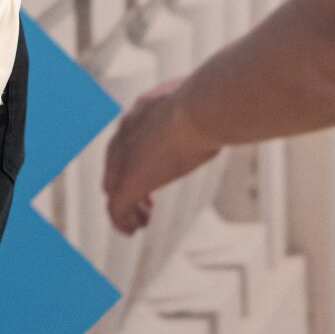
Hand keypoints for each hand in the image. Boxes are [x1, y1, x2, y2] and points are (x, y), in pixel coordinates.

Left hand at [103, 83, 220, 232]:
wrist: (196, 111)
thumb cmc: (207, 105)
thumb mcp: (199, 102)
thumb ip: (200, 111)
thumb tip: (222, 114)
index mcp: (139, 113)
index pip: (126, 141)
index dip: (135, 160)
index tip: (152, 173)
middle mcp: (124, 135)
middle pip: (114, 166)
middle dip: (128, 185)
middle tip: (147, 205)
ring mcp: (123, 159)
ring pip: (112, 189)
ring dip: (126, 207)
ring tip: (140, 223)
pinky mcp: (128, 182)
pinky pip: (115, 208)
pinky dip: (120, 221)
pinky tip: (131, 231)